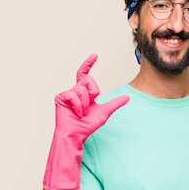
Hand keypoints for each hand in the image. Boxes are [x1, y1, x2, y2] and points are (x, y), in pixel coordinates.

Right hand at [43, 54, 128, 189]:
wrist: (77, 134)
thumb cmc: (87, 125)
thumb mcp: (105, 112)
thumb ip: (115, 104)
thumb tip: (128, 97)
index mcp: (84, 92)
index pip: (85, 74)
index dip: (89, 63)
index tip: (95, 55)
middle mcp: (75, 90)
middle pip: (89, 80)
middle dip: (92, 94)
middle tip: (88, 108)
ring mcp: (67, 93)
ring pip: (82, 88)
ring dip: (86, 103)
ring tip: (82, 113)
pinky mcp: (61, 97)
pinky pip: (73, 94)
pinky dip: (78, 105)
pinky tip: (77, 113)